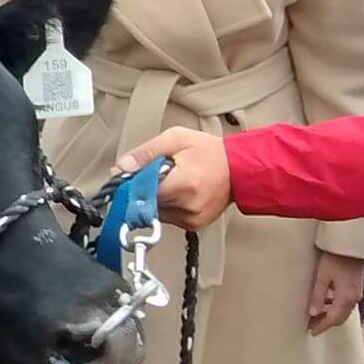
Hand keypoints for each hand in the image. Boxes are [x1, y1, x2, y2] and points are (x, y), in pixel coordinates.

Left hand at [116, 128, 231, 230]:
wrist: (241, 168)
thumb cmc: (210, 152)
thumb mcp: (175, 138)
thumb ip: (146, 152)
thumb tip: (123, 166)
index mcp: (184, 183)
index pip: (142, 192)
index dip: (129, 184)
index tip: (123, 178)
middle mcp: (188, 206)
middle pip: (146, 203)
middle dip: (142, 188)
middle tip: (153, 172)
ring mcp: (191, 218)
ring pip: (154, 212)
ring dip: (154, 198)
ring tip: (170, 180)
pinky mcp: (193, 225)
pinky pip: (167, 217)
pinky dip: (166, 204)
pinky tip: (178, 191)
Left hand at [307, 251, 363, 335]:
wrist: (350, 244)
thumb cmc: (334, 258)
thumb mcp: (322, 277)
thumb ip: (318, 296)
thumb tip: (313, 314)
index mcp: (346, 298)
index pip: (333, 319)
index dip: (322, 326)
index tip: (312, 332)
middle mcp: (354, 298)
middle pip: (340, 317)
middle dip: (326, 323)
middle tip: (311, 325)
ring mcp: (356, 292)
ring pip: (343, 310)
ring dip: (330, 314)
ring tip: (315, 314)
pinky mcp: (356, 286)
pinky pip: (346, 302)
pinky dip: (335, 306)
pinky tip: (325, 301)